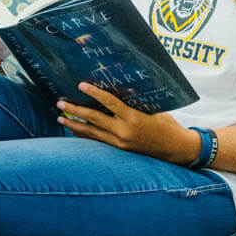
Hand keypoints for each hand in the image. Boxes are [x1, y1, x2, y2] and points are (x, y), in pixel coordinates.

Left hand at [56, 82, 200, 164]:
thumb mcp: (152, 108)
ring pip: (91, 133)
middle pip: (93, 119)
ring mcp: (120, 143)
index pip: (109, 103)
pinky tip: (74, 129)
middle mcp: (124, 132)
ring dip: (74, 124)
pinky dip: (84, 134)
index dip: (94, 93)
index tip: (80, 85)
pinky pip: (97, 141)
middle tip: (60, 103)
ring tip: (60, 117)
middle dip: (75, 111)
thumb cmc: (167, 124)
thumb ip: (133, 102)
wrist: (176, 149)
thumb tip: (116, 90)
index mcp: (133, 119)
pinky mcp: (120, 150)